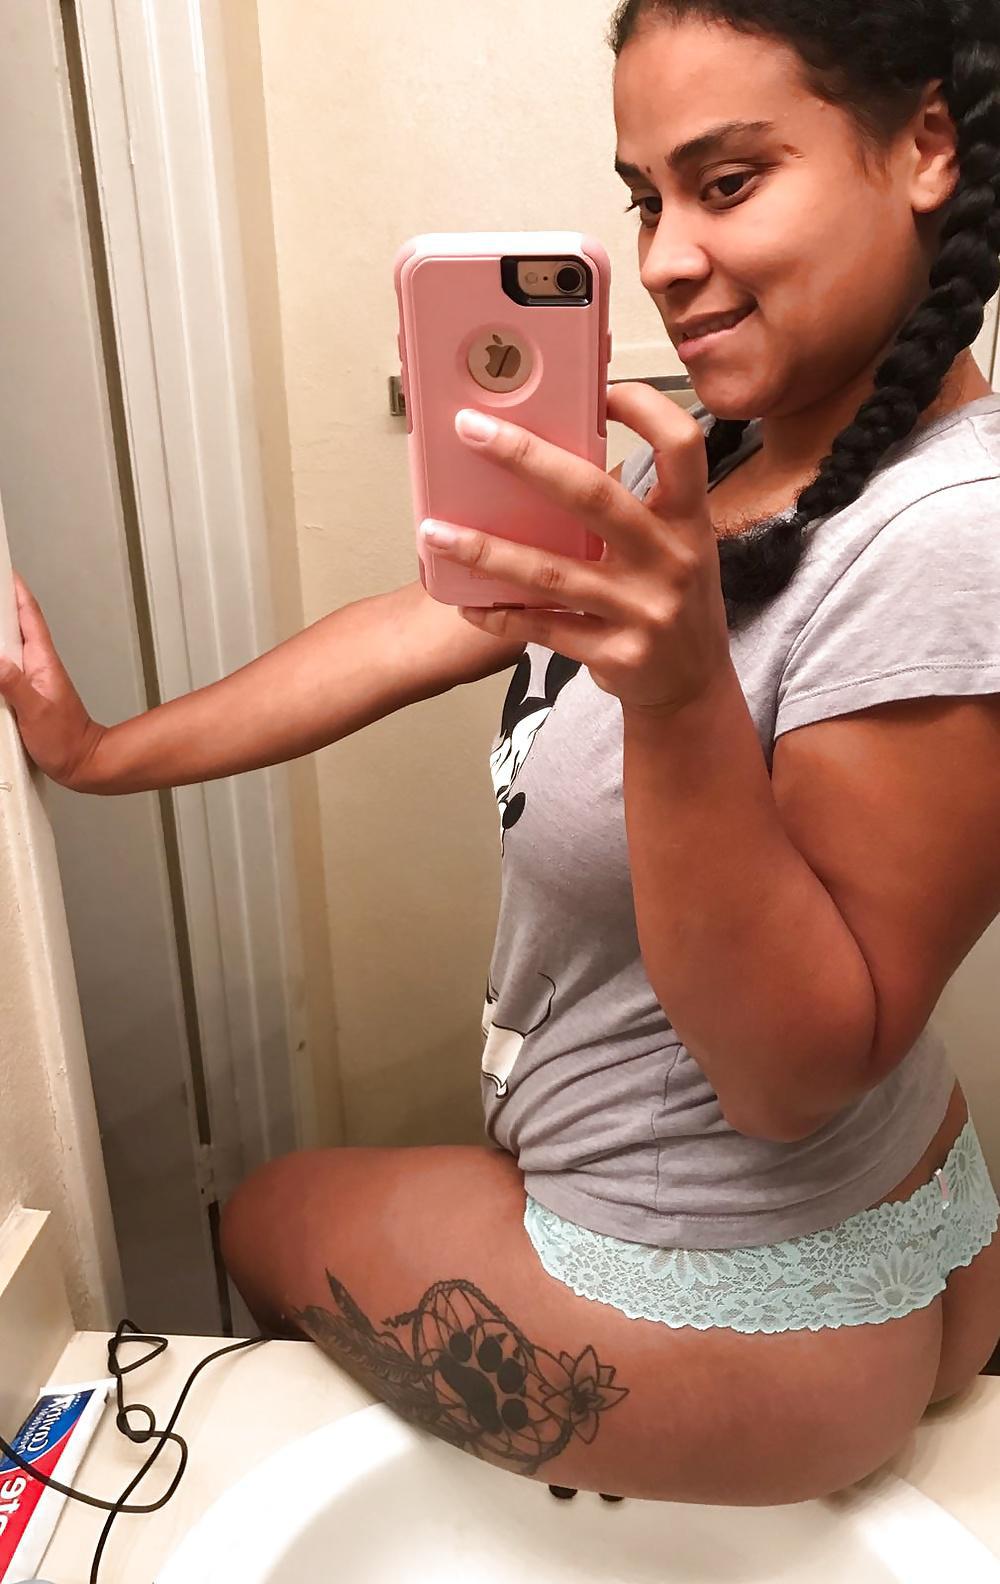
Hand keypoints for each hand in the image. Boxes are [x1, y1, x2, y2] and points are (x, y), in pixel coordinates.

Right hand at [0, 574, 106, 788]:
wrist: (82, 762)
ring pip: (7, 642)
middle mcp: (36, 663)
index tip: (2, 569)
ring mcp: (30, 675)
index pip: (27, 613)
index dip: (13, 587)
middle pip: (13, 622)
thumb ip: (14, 685)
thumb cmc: (68, 740)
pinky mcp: (24, 689)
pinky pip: (4, 663)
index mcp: (42, 659)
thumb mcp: (36, 711)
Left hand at [423, 383, 732, 717]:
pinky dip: (500, 614)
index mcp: (688, 520)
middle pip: (593, 495)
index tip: (598, 390)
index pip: (680, 444)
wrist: (694, 691)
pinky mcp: (618, 654)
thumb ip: (632, 508)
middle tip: (471, 430)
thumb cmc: (673, 605)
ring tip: (434, 532)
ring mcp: (644, 610)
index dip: (643, 407)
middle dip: (526, 458)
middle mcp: (672, 560)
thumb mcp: (676, 548)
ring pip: (552, 571)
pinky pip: (544, 627)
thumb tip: (554, 455)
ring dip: (486, 550)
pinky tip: (467, 602)